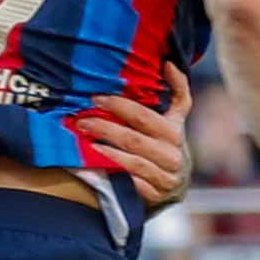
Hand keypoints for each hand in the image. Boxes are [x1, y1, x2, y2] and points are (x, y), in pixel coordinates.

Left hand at [76, 65, 195, 208]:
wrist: (175, 184)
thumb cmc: (168, 144)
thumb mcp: (176, 118)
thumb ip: (177, 90)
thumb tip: (169, 63)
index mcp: (175, 133)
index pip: (144, 117)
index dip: (119, 106)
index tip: (96, 98)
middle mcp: (172, 156)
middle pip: (133, 140)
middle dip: (105, 127)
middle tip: (82, 119)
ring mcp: (164, 179)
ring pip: (131, 162)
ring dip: (105, 151)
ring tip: (85, 141)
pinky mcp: (154, 196)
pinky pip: (130, 184)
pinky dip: (111, 173)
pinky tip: (93, 164)